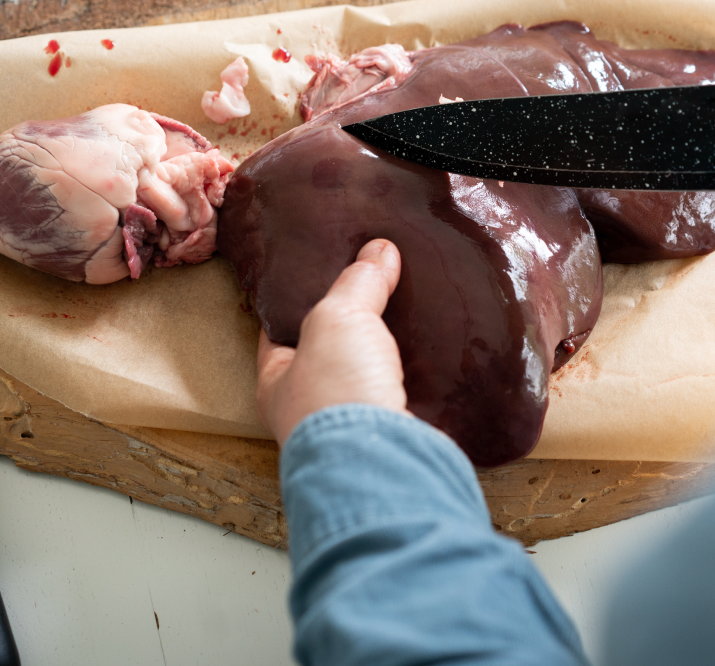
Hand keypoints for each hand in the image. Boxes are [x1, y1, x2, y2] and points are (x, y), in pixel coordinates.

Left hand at [257, 239, 407, 444]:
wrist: (384, 464)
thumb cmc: (336, 395)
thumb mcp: (339, 319)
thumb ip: (357, 283)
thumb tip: (380, 250)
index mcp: (277, 383)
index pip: (278, 331)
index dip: (296, 300)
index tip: (318, 271)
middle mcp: (311, 411)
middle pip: (330, 355)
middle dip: (352, 327)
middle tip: (376, 288)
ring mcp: (356, 429)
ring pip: (371, 378)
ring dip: (390, 354)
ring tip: (413, 316)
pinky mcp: (398, 437)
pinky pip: (408, 397)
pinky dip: (421, 378)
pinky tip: (437, 356)